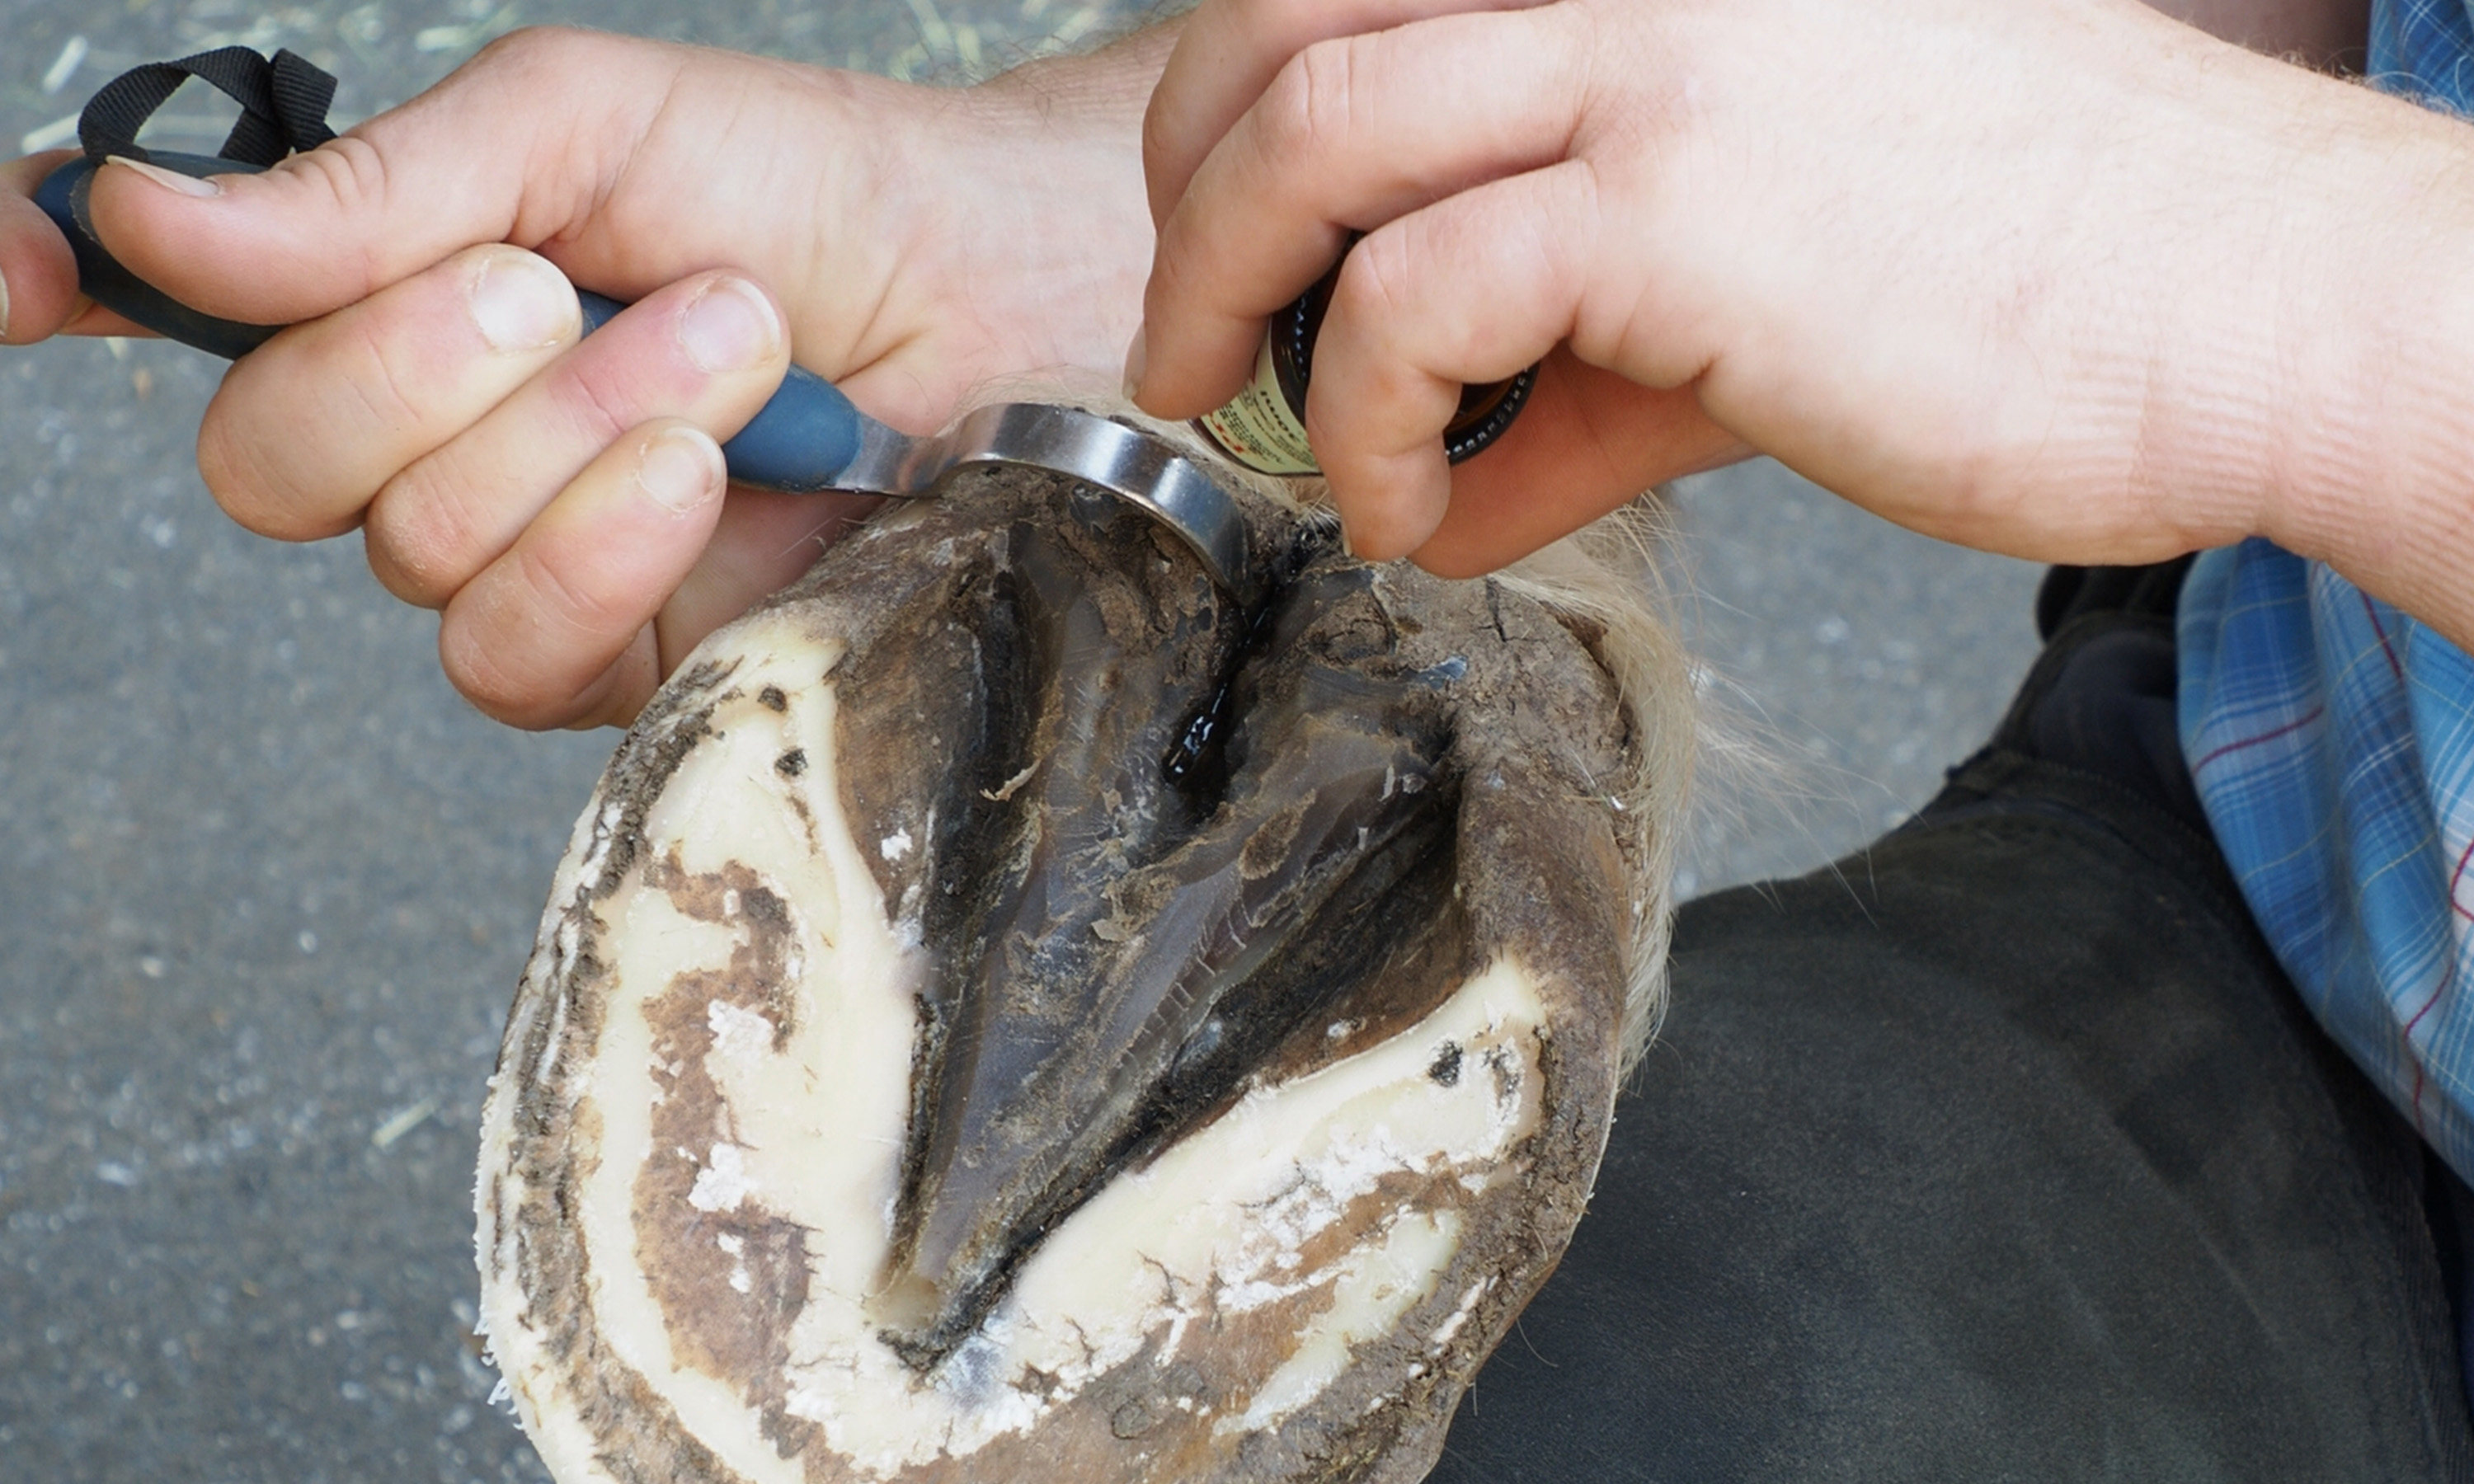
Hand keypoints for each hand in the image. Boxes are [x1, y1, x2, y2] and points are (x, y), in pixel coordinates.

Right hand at [0, 26, 1165, 727]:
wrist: (987, 299)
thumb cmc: (802, 193)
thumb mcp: (587, 127)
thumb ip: (383, 185)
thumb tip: (142, 221)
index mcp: (383, 280)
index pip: (163, 297)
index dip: (54, 272)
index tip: (22, 264)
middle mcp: (421, 431)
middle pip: (267, 458)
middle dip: (417, 364)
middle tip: (565, 287)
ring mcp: (512, 554)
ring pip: (409, 550)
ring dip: (566, 435)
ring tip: (724, 347)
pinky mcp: (611, 655)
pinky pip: (511, 646)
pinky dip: (600, 546)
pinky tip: (697, 476)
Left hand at [1126, 0, 2473, 607]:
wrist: (2251, 310)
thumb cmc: (2034, 281)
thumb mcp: (1755, 284)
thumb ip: (1584, 360)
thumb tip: (1456, 482)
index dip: (1238, 93)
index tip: (1223, 226)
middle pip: (1283, 20)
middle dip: (1190, 190)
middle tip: (1186, 337)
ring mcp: (1649, 58)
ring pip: (1310, 140)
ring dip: (1227, 303)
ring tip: (1249, 428)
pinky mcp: (1675, 203)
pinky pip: (1410, 307)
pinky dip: (1362, 431)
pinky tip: (1415, 522)